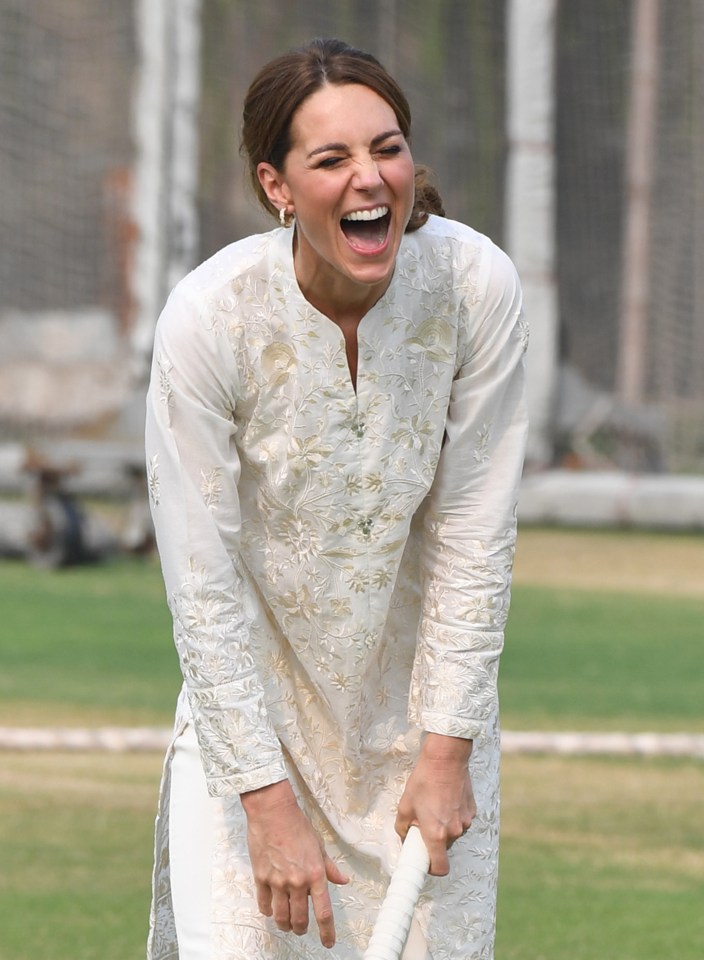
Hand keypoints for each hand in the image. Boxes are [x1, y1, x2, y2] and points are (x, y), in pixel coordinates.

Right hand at [241, 779, 348, 947]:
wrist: (273, 812)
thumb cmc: (297, 825)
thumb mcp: (319, 846)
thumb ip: (330, 868)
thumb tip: (343, 880)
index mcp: (315, 874)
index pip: (324, 912)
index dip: (327, 932)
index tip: (328, 942)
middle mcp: (297, 882)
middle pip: (300, 919)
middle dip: (302, 929)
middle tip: (302, 929)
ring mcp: (277, 881)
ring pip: (281, 916)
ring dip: (285, 925)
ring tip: (287, 925)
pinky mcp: (260, 877)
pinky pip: (264, 904)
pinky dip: (268, 911)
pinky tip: (270, 910)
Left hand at [395, 733, 475, 875]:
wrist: (446, 758)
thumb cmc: (424, 781)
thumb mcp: (405, 805)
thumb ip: (403, 828)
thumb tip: (405, 837)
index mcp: (436, 834)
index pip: (440, 868)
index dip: (431, 869)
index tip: (424, 861)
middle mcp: (454, 831)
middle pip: (444, 848)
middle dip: (434, 840)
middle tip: (424, 822)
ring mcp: (465, 821)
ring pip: (453, 833)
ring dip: (444, 826)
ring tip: (435, 804)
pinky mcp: (472, 810)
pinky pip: (461, 820)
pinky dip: (453, 815)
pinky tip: (445, 797)